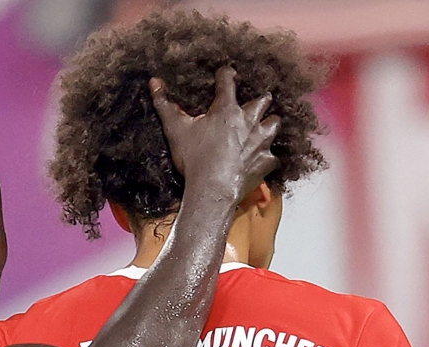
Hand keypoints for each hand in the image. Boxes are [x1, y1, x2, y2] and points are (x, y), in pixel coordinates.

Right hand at [150, 66, 280, 205]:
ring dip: (269, 124)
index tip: (225, 74)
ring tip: (262, 128)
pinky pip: (273, 156)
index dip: (226, 74)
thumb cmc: (194, 158)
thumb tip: (154, 81)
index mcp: (227, 109)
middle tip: (252, 104)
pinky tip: (262, 159)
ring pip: (274, 123)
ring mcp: (261, 141)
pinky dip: (268, 157)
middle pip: (263, 99)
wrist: (212, 189)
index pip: (228, 80)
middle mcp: (249, 120)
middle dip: (259, 100)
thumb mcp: (175, 130)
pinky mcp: (266, 161)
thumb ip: (165, 104)